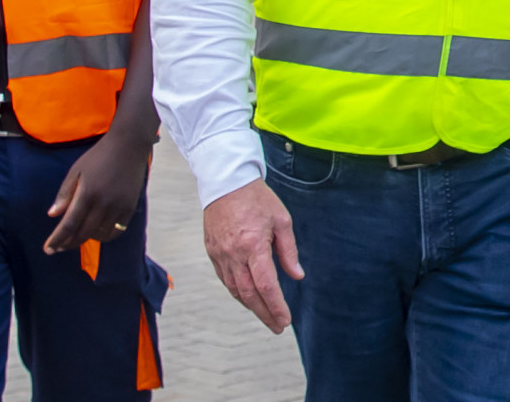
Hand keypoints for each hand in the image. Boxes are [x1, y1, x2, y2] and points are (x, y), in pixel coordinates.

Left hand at [44, 131, 151, 253]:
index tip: (48, 249)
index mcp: (87, 193)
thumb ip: (65, 193)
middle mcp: (104, 203)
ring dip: (86, 238)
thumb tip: (53, 215)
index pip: (69, 224)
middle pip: (83, 233)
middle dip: (68, 243)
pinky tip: (97, 232)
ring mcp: (119, 206)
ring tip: (78, 235)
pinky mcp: (130, 207)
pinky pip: (116, 231)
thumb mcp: (76, 170)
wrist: (129, 145)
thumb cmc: (99, 156)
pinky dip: (105, 236)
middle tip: (59, 247)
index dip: (57, 239)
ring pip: (99, 235)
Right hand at [203, 178, 301, 332]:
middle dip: (264, 314)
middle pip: (249, 294)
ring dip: (251, 306)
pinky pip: (225, 279)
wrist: (226, 182)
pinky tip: (249, 298)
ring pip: (235, 290)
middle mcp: (234, 254)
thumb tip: (297, 276)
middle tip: (277, 327)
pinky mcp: (212, 252)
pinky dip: (238, 292)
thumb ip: (289, 251)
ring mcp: (220, 255)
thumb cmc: (257, 199)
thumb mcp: (281, 220)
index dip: (276, 306)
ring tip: (266, 316)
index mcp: (253, 245)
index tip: (285, 320)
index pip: (266, 285)